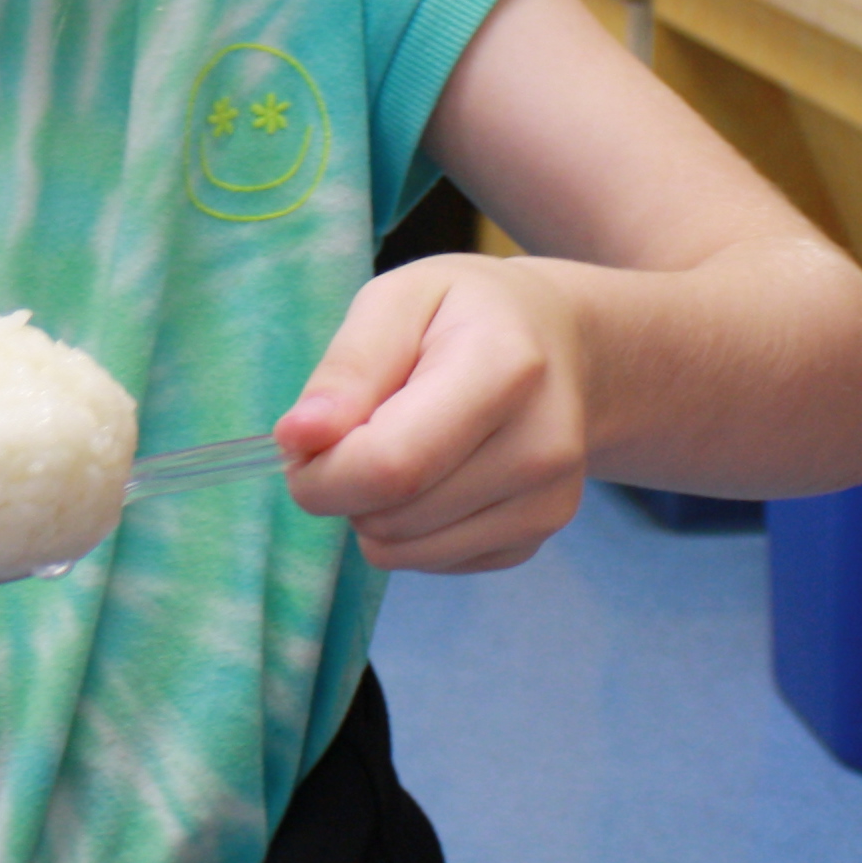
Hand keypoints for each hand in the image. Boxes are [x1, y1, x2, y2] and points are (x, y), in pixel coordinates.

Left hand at [271, 255, 589, 572]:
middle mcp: (540, 446)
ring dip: (372, 511)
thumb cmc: (467, 313)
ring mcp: (548, 499)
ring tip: (397, 448)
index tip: (300, 447)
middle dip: (342, 486)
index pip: (391, 465)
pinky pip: (431, 562)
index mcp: (503, 369)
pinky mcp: (539, 535)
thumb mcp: (398, 300)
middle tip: (351, 434)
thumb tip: (298, 438)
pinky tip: (432, 475)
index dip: (323, 473)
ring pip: (404, 551)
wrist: (564, 346)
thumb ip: (348, 366)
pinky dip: (409, 530)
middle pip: (394, 515)